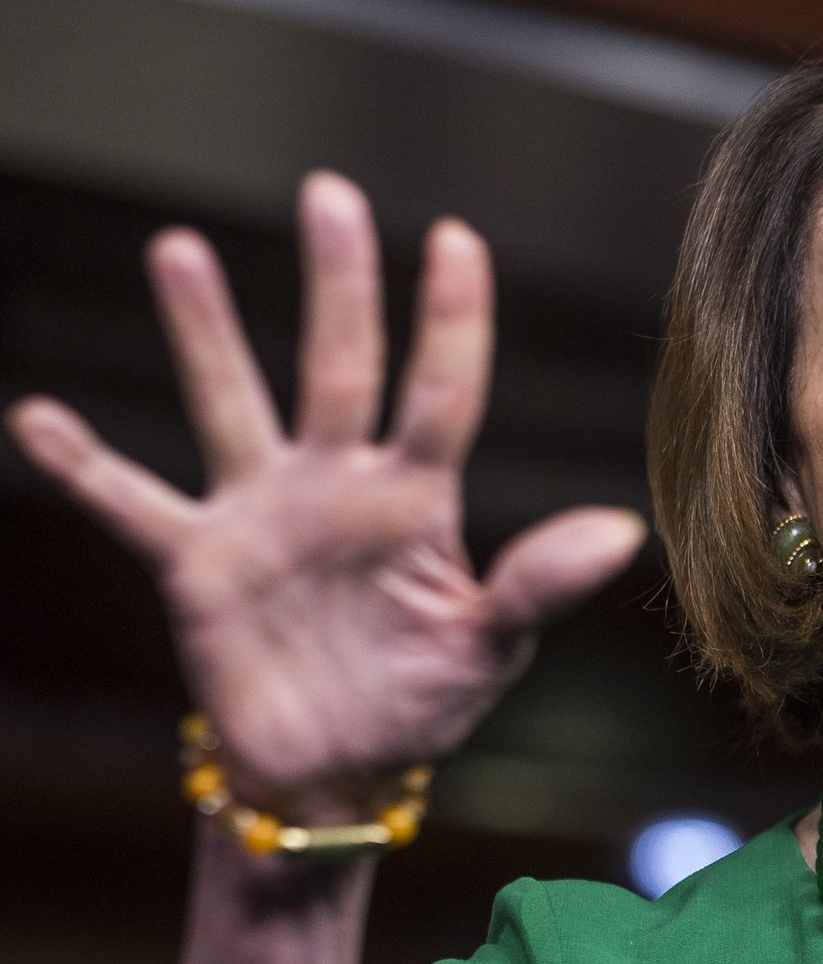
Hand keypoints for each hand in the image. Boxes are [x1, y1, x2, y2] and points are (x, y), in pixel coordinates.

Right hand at [4, 172, 645, 818]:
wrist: (338, 771)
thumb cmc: (422, 698)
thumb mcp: (490, 647)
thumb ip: (539, 585)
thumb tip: (622, 532)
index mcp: (417, 498)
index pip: (443, 390)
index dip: (452, 319)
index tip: (457, 237)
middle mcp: (337, 485)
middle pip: (341, 365)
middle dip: (338, 283)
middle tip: (329, 192)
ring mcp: (262, 515)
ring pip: (233, 404)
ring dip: (206, 333)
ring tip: (181, 248)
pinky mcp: (196, 564)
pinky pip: (131, 506)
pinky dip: (85, 467)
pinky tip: (36, 417)